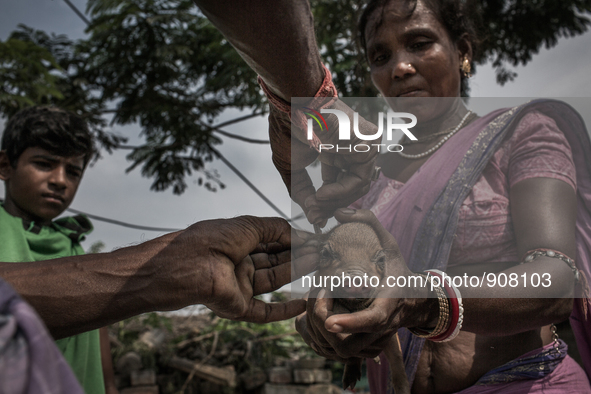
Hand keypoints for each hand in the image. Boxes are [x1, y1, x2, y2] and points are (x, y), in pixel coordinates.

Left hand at [155, 216, 317, 322]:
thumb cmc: (213, 240)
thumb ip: (276, 228)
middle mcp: (239, 264)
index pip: (270, 243)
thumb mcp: (249, 226)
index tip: (313, 239)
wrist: (188, 266)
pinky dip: (285, 310)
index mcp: (238, 243)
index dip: (291, 241)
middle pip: (275, 262)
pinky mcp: (238, 307)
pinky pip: (265, 311)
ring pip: (274, 281)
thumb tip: (298, 233)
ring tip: (317, 263)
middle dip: (298, 256)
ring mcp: (239, 286)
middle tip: (321, 252)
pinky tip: (302, 304)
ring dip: (296, 273)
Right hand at [269, 101, 379, 226]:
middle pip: (352, 188)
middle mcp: (352, 148)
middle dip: (332, 205)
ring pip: (359, 187)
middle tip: (315, 215)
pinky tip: (323, 193)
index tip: (314, 216)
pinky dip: (342, 191)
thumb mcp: (291, 167)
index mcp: (337, 150)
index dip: (327, 202)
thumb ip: (302, 193)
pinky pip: (360, 179)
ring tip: (316, 202)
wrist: (292, 103)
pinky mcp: (369, 143)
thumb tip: (314, 218)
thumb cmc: (288, 128)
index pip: (340, 184)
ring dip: (336, 201)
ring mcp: (363, 145)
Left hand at [296, 209, 433, 358]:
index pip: (372, 318)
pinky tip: (315, 317)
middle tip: (316, 308)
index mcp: (389, 301)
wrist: (416, 299)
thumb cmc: (398, 268)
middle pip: (353, 343)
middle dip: (330, 329)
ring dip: (325, 336)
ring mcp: (374, 337)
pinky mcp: (367, 343)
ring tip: (313, 308)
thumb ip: (369, 221)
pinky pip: (344, 352)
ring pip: (345, 352)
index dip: (352, 323)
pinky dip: (327, 339)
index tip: (329, 322)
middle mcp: (382, 324)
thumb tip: (341, 212)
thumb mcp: (390, 241)